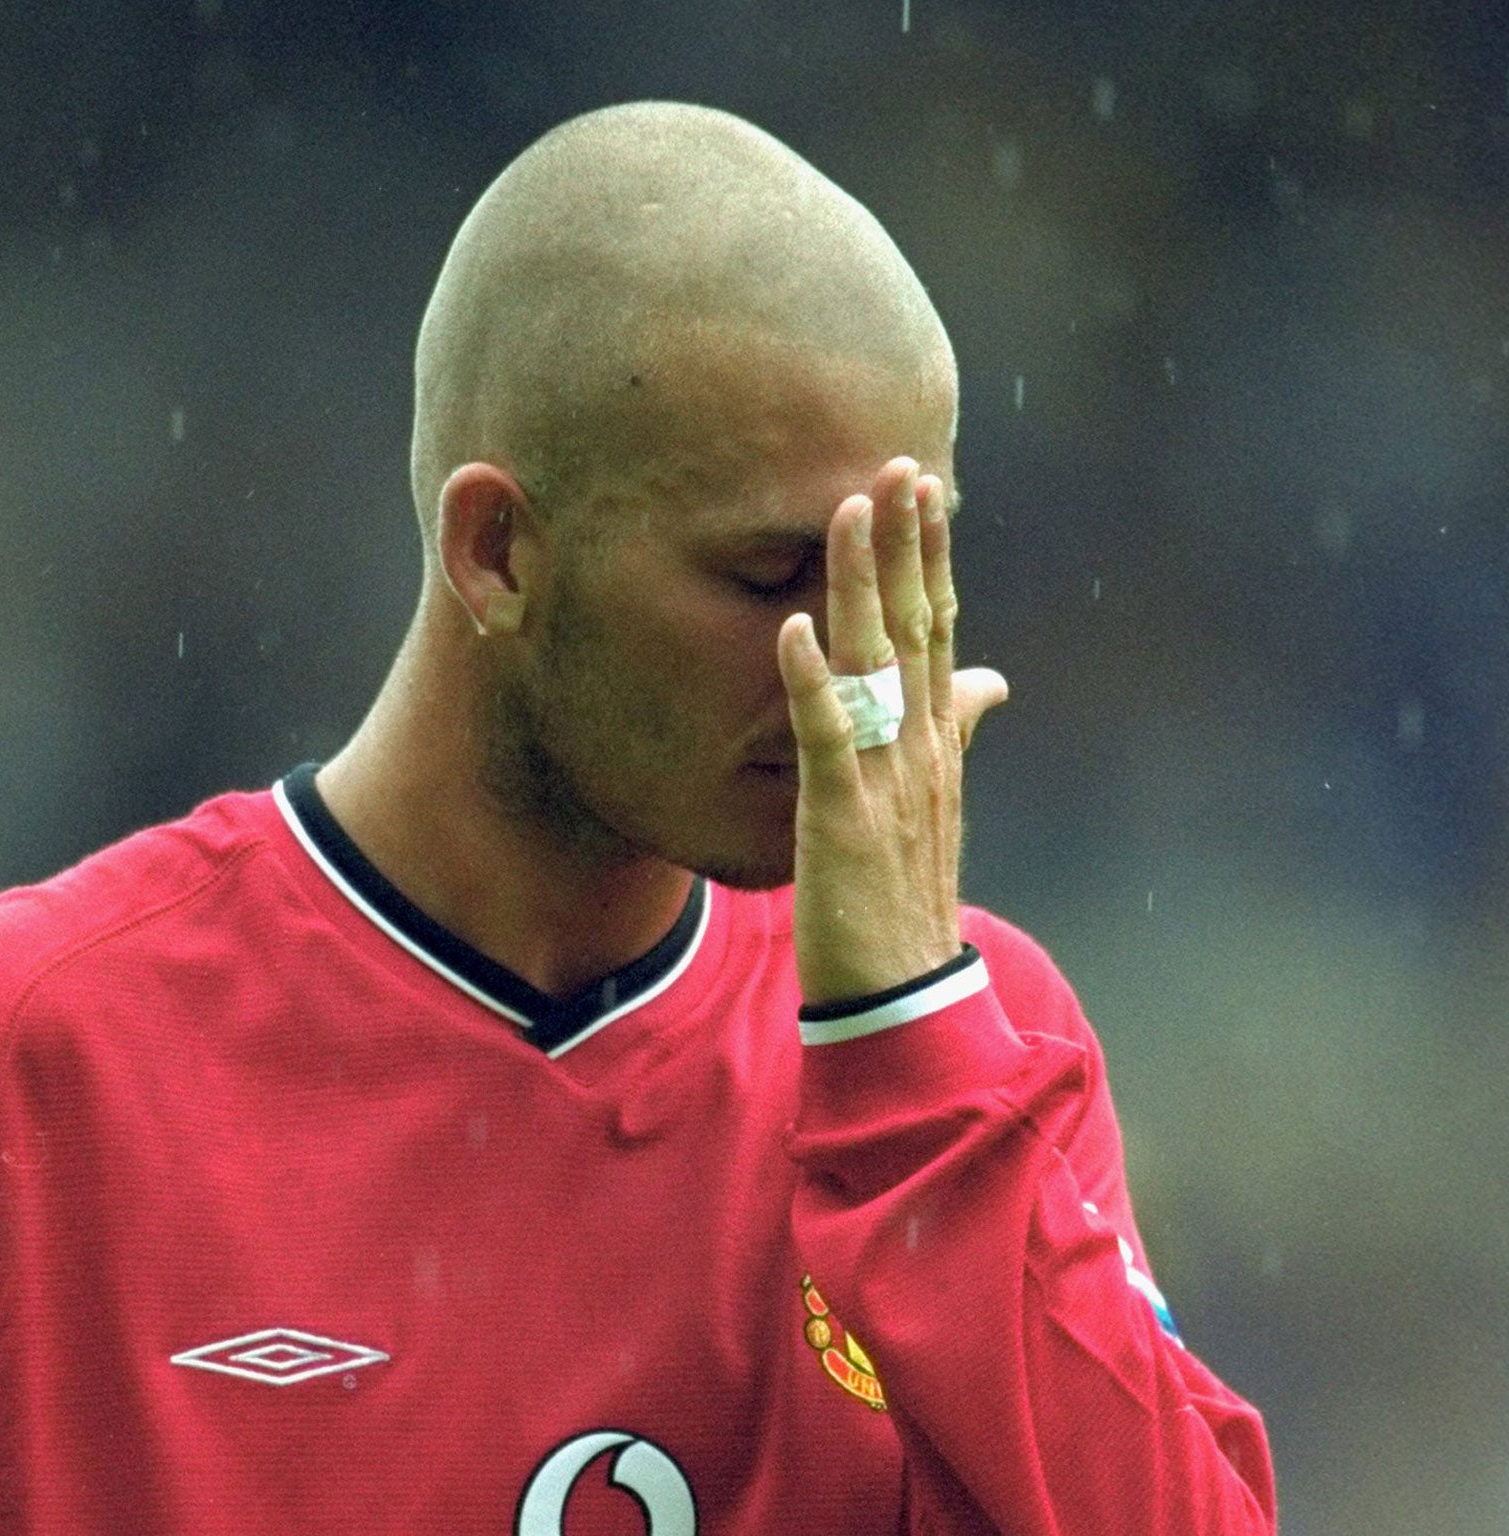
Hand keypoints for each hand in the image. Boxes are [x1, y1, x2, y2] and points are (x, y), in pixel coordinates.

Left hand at [775, 457, 1005, 1005]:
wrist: (906, 990)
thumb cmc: (906, 893)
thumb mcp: (935, 799)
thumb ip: (956, 729)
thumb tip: (991, 678)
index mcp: (935, 740)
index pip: (937, 629)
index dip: (931, 558)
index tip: (925, 490)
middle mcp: (920, 746)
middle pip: (917, 627)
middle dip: (908, 545)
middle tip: (901, 465)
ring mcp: (886, 778)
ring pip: (876, 663)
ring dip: (864, 583)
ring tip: (850, 510)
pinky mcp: (845, 817)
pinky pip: (827, 737)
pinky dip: (811, 681)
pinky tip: (793, 629)